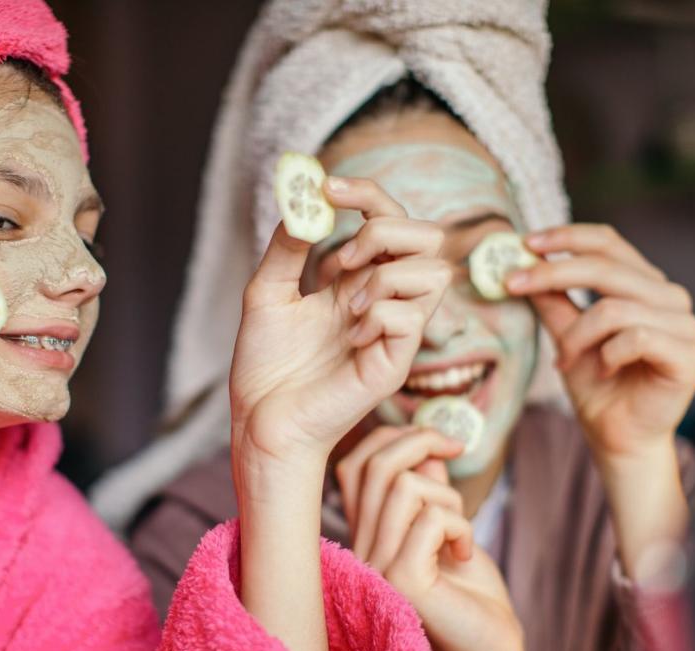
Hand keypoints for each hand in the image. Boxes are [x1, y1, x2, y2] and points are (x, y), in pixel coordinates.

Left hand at [230, 177, 449, 486]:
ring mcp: (395, 332)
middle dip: (386, 230)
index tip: (326, 186)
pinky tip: (349, 337)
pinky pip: (411, 318)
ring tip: (345, 305)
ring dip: (385, 275)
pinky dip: (378, 316)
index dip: (366, 194)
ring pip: (434, 273)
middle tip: (343, 259)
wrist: (260, 419)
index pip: (388, 219)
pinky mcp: (395, 363)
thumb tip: (304, 203)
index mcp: (357, 279)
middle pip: (429, 236)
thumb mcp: (266, 292)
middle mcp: (384, 300)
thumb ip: (286, 247)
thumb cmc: (265, 364)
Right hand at [335, 426, 525, 650]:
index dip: (393, 437)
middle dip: (424, 443)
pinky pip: (432, 518)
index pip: (353, 464)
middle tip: (456, 452)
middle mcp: (360, 547)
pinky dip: (461, 526)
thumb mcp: (445, 521)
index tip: (440, 444)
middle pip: (376, 465)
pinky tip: (465, 554)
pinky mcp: (401, 579)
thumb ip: (427, 485)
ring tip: (460, 533)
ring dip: (449, 499)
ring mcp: (376, 565)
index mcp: (365, 531)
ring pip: (405, 486)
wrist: (489, 644)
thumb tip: (425, 445)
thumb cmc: (469, 587)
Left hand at [506, 224, 694, 577]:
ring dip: (577, 335)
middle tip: (515, 285)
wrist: (617, 437)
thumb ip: (553, 299)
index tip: (525, 243)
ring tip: (565, 361)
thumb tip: (521, 261)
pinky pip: (637, 337)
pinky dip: (608, 354)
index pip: (608, 242)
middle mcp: (669, 296)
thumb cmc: (596, 385)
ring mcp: (685, 324)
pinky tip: (605, 371)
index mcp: (643, 283)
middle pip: (606, 267)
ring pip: (615, 307)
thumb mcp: (565, 334)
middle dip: (554, 274)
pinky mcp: (690, 355)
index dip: (567, 237)